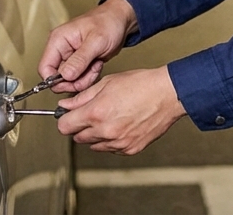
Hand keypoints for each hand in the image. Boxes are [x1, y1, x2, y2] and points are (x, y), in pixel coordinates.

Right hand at [37, 0, 137, 92]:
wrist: (121, 20)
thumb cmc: (108, 22)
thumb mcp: (96, 41)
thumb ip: (80, 59)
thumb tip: (65, 75)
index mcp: (58, 40)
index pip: (44, 67)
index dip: (55, 80)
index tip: (72, 82)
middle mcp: (61, 49)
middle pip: (57, 78)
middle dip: (75, 80)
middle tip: (90, 72)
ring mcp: (70, 57)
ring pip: (69, 80)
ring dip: (84, 78)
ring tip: (96, 65)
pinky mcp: (79, 63)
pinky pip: (79, 78)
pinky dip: (89, 76)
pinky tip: (97, 65)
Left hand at [54, 67, 185, 154]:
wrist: (168, 94)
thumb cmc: (141, 84)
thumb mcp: (106, 83)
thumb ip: (82, 97)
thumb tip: (65, 105)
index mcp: (96, 113)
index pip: (64, 127)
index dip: (65, 119)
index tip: (69, 115)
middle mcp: (105, 131)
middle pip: (78, 138)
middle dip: (80, 126)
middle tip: (92, 113)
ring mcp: (118, 143)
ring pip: (94, 145)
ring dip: (96, 134)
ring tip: (110, 117)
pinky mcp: (130, 149)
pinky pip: (112, 149)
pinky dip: (112, 140)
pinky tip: (121, 125)